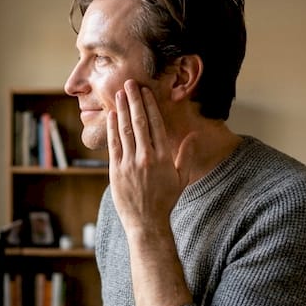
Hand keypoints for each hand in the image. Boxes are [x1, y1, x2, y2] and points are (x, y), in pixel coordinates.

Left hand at [107, 80, 195, 235]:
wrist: (147, 222)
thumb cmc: (165, 200)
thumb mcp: (181, 178)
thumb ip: (186, 155)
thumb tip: (194, 136)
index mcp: (163, 157)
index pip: (156, 124)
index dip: (150, 105)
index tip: (146, 91)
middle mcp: (146, 157)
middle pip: (140, 122)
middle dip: (134, 101)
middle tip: (130, 83)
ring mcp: (130, 164)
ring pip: (125, 130)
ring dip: (122, 110)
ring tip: (119, 94)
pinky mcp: (116, 171)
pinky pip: (114, 145)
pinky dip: (112, 128)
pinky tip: (111, 115)